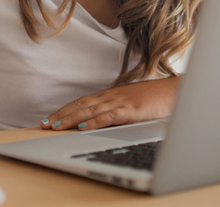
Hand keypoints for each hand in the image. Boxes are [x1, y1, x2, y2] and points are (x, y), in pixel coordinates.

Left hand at [40, 77, 178, 130]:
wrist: (175, 92)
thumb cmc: (155, 98)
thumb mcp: (131, 103)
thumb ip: (116, 109)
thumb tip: (101, 119)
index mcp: (111, 95)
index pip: (82, 102)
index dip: (64, 110)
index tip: (49, 118)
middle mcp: (112, 96)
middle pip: (81, 106)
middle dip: (61, 115)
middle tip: (43, 124)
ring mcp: (121, 102)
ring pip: (90, 111)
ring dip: (70, 119)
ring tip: (55, 126)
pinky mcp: (131, 110)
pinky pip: (109, 116)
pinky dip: (94, 122)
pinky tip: (82, 128)